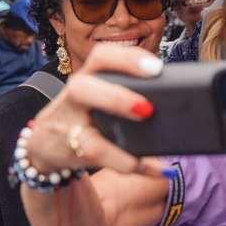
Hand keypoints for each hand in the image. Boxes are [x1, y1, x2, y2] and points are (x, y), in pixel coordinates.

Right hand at [25, 44, 166, 176]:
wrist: (45, 146)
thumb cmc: (86, 116)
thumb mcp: (100, 97)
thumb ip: (129, 92)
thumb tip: (179, 102)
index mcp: (88, 78)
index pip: (101, 58)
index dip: (127, 60)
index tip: (156, 68)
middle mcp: (74, 97)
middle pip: (82, 87)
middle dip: (115, 96)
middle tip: (147, 107)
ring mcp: (69, 126)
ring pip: (85, 132)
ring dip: (115, 135)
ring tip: (145, 129)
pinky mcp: (71, 151)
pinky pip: (100, 157)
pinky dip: (129, 163)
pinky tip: (154, 167)